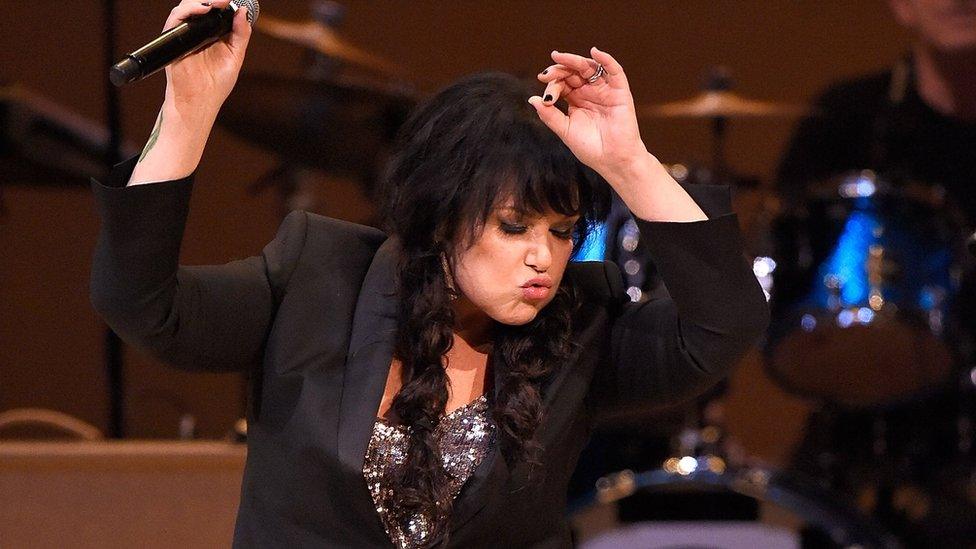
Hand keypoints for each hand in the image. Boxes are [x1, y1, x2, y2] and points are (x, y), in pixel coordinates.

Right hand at [162, 0, 252, 112]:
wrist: (200, 102)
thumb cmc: (216, 85)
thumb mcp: (235, 56)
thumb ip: (240, 34)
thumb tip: (242, 12)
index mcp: (212, 35)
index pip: (215, 11)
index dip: (223, 3)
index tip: (234, 0)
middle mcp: (197, 32)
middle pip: (200, 5)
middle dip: (213, 0)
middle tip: (227, 0)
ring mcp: (184, 35)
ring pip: (187, 7)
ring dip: (202, 1)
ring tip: (218, 3)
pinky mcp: (173, 40)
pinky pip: (176, 18)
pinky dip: (188, 10)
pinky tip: (203, 11)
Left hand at [529, 48, 647, 181]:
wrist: (612, 161)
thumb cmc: (590, 148)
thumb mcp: (565, 130)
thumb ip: (549, 115)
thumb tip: (532, 100)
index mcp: (576, 100)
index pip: (562, 84)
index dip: (552, 86)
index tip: (547, 98)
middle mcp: (590, 92)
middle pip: (573, 72)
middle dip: (559, 70)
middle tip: (546, 74)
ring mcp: (605, 90)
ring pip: (590, 68)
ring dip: (575, 61)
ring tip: (560, 58)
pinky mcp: (620, 92)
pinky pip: (614, 71)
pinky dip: (606, 60)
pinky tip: (595, 52)